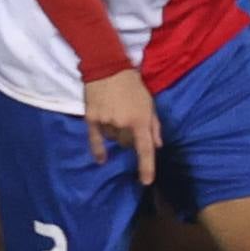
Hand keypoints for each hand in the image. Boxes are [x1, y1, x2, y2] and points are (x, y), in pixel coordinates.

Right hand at [82, 69, 160, 183]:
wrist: (108, 68)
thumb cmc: (133, 85)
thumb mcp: (149, 103)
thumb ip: (154, 126)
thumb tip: (157, 146)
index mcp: (140, 120)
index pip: (145, 149)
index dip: (146, 167)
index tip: (145, 182)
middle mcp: (123, 124)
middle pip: (126, 143)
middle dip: (129, 138)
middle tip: (128, 123)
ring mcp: (106, 122)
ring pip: (112, 139)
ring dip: (115, 134)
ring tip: (114, 117)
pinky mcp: (92, 119)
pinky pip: (95, 140)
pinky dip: (99, 150)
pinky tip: (101, 159)